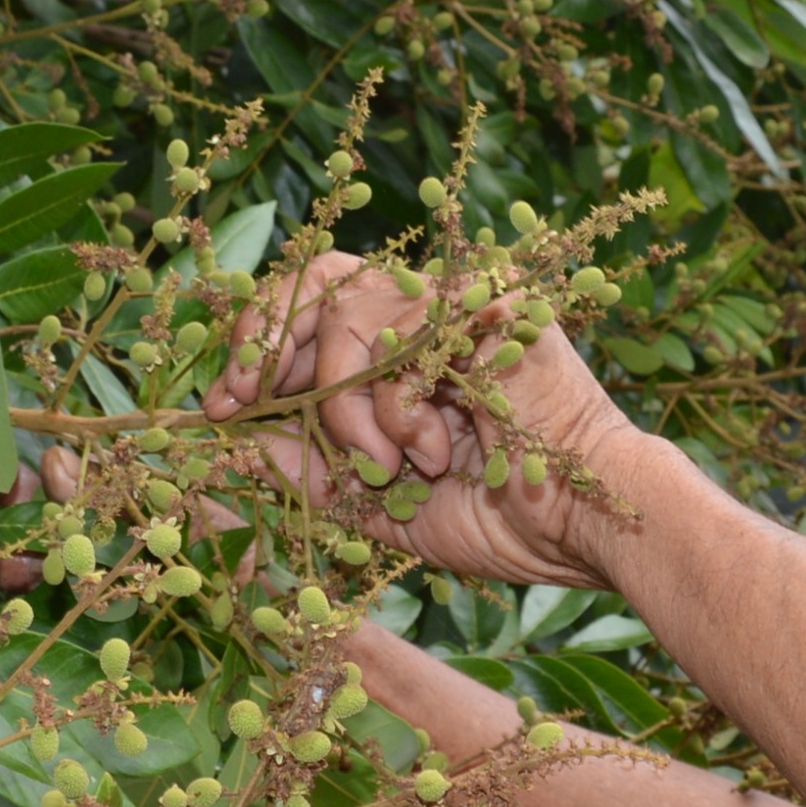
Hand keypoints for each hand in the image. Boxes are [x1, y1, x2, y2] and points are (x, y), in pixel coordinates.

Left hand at [218, 250, 648, 588]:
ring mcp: (460, 301)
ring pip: (346, 314)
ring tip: (385, 462)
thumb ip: (309, 473)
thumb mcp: (376, 504)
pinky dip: (398, 413)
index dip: (254, 344)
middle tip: (245, 399)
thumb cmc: (499, 519)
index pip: (309, 303)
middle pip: (315, 275)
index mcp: (402, 345)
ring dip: (344, 407)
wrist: (583, 531)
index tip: (221, 405)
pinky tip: (437, 452)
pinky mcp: (487, 306)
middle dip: (264, 340)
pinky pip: (397, 344)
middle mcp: (428, 309)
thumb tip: (234, 444)